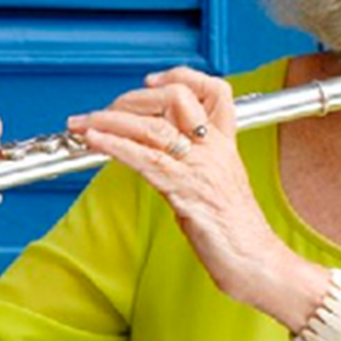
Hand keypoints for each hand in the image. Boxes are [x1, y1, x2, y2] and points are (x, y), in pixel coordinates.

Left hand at [66, 67, 288, 306]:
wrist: (258, 263)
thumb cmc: (236, 233)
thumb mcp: (216, 187)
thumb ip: (191, 165)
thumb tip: (154, 155)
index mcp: (226, 144)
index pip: (213, 89)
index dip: (179, 77)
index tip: (149, 82)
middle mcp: (215, 149)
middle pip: (175, 98)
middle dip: (129, 99)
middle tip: (99, 113)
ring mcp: (202, 168)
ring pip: (154, 126)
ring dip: (109, 120)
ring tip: (81, 123)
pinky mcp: (187, 192)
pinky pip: (147, 159)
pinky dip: (115, 145)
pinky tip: (94, 141)